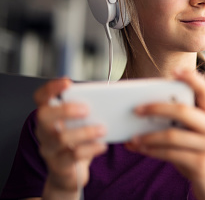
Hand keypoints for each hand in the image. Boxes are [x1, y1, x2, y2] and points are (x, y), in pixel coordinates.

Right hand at [34, 78, 106, 196]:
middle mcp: (44, 132)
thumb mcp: (79, 125)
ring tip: (103, 129)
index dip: (50, 88)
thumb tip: (110, 96)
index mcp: (49, 118)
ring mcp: (49, 150)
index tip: (68, 82)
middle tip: (87, 109)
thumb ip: (86, 112)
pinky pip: (73, 156)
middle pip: (44, 116)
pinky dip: (90, 148)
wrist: (70, 176)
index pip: (41, 99)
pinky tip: (102, 145)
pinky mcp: (59, 165)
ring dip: (85, 131)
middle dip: (65, 110)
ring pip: (60, 137)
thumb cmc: (77, 144)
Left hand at [125, 69, 204, 199]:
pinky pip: (171, 154)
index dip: (192, 78)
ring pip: (173, 135)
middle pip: (184, 111)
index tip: (175, 70)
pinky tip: (141, 148)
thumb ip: (181, 123)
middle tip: (136, 109)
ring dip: (148, 135)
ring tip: (133, 136)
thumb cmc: (202, 156)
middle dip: (157, 108)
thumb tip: (148, 112)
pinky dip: (152, 150)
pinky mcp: (202, 164)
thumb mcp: (197, 136)